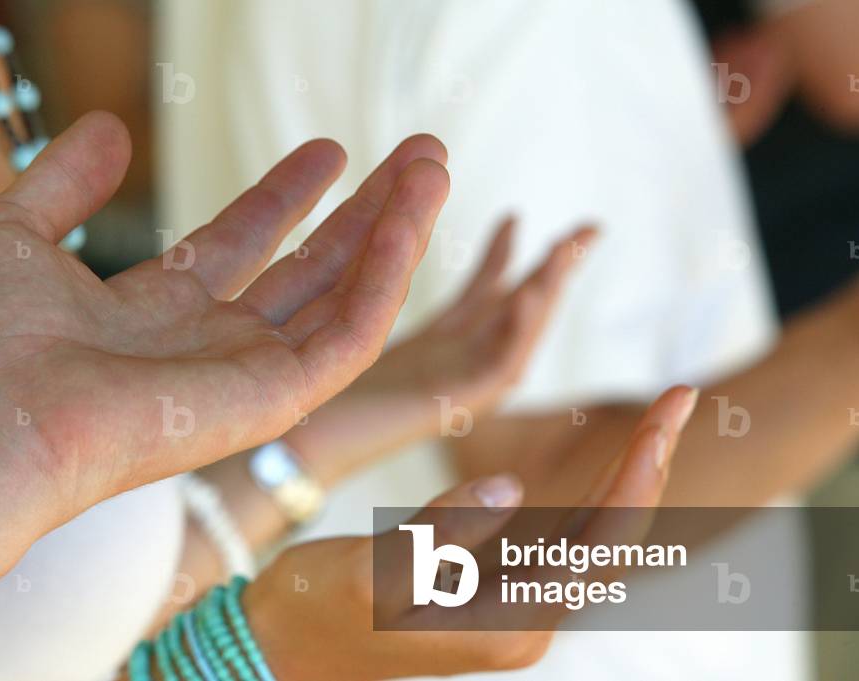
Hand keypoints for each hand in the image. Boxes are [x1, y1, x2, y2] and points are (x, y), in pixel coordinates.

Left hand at [0, 111, 450, 535]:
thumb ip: (67, 179)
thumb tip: (109, 128)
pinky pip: (353, 334)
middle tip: (416, 158)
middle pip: (313, 270)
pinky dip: (389, 275)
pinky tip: (411, 218)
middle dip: (366, 211)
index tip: (331, 151)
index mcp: (161, 311)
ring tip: (433, 169)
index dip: (289, 195)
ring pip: (348, 298)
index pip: (246, 244)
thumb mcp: (15, 229)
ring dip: (397, 233)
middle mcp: (216, 345)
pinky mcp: (279, 400)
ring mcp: (253, 375)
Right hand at [243, 386, 694, 680]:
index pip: (601, 541)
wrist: (281, 651)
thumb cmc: (314, 614)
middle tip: (680, 397)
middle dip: (650, 464)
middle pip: (612, 535)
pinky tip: (605, 459)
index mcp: (506, 621)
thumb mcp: (372, 572)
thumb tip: (511, 488)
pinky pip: (561, 537)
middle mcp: (524, 618)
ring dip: (627, 476)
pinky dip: (590, 491)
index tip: (667, 413)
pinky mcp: (493, 586)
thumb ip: (444, 532)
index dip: (640, 473)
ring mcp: (512, 603)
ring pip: (593, 535)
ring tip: (658, 416)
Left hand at [285, 218, 595, 484]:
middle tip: (589, 228)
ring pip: (508, 336)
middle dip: (547, 271)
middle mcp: (433, 368)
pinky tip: (524, 296)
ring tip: (570, 246)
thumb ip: (344, 280)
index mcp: (415, 350)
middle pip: (504, 314)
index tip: (514, 218)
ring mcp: (439, 390)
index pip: (470, 301)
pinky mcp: (437, 413)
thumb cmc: (288, 383)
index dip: (497, 260)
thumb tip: (337, 229)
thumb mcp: (323, 314)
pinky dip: (513, 334)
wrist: (270, 445)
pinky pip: (489, 372)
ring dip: (542, 291)